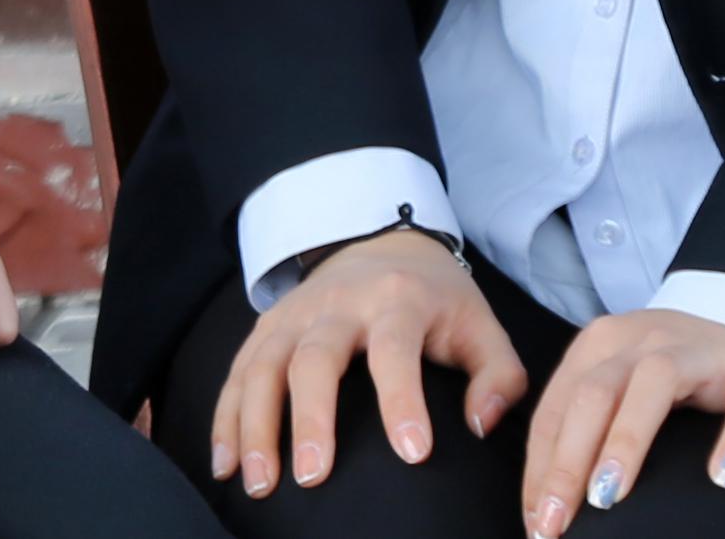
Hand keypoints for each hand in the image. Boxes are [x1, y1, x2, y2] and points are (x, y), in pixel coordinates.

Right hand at [208, 229, 527, 501]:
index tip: (413, 453)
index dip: (403, 399)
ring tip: (258, 483)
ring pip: (264, 365)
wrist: (382, 242)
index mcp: (398, 302)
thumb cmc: (436, 300)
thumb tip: (480, 424)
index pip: (396, 350)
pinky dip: (226, 418)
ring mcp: (294, 314)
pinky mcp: (266, 326)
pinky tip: (225, 464)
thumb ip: (499, 377)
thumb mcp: (482, 326)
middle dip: (310, 419)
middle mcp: (339, 304)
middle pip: (315, 358)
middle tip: (313, 477)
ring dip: (255, 425)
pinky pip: (237, 371)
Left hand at [517, 307, 724, 534]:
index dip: (540, 468)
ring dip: (625, 441)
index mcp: (601, 345)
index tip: (536, 523)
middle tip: (556, 521)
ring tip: (608, 498)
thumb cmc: (676, 374)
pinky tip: (723, 477)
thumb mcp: (623, 386)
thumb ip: (587, 430)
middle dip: (567, 462)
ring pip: (655, 383)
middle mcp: (643, 339)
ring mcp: (698, 350)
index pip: (557, 408)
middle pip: (594, 394)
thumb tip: (547, 506)